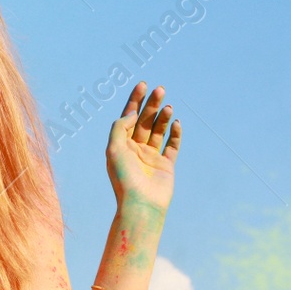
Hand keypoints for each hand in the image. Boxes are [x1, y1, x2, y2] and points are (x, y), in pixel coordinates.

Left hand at [106, 82, 180, 210]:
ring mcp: (151, 157)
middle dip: (152, 105)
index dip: (135, 100)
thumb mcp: (114, 149)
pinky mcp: (166, 165)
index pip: (128, 117)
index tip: (143, 85)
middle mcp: (136, 149)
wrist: (141, 205)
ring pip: (158, 131)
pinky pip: (172, 146)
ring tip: (168, 107)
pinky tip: (176, 123)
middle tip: (160, 90)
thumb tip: (132, 113)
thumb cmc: (124, 179)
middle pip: (144, 120)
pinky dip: (175, 134)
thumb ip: (120, 127)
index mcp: (122, 145)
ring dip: (163, 117)